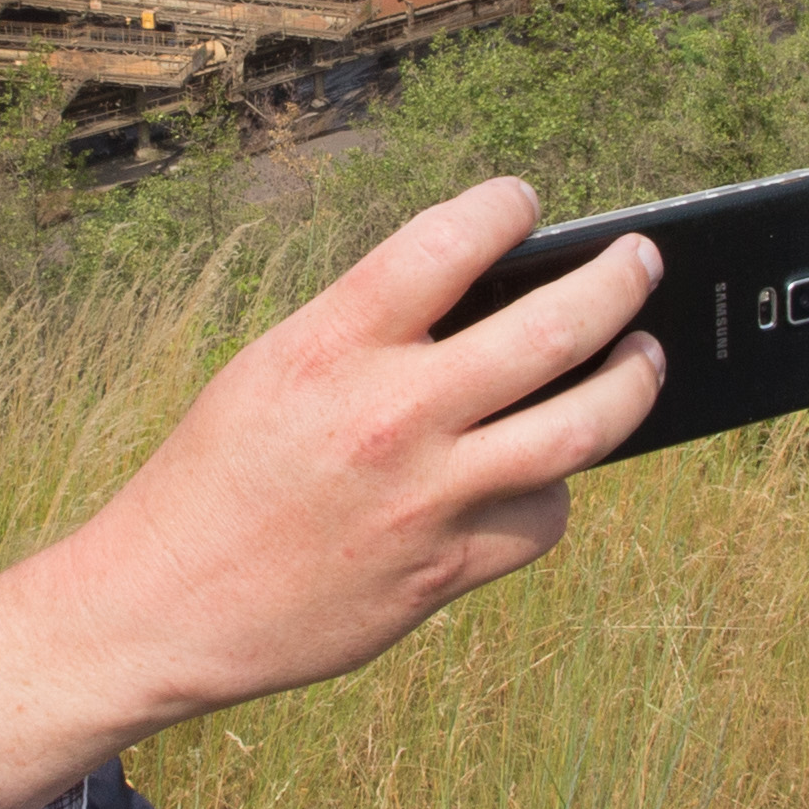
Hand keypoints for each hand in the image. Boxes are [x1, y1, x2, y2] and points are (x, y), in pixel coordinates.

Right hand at [0, 179, 663, 808]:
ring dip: (633, 382)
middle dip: (620, 282)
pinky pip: (543, 518)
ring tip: (645, 356)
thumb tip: (488, 300)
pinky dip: (553, 489)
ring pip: (583, 428)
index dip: (504, 206)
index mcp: (331, 347)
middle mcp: (390, 416)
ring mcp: (428, 498)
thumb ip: (370, 336)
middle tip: (643, 261)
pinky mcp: (446, 570)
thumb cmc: (217, 476)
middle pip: (553, 330)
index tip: (524, 201)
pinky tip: (543, 474)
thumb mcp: (274, 372)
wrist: (164, 606)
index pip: (448, 241)